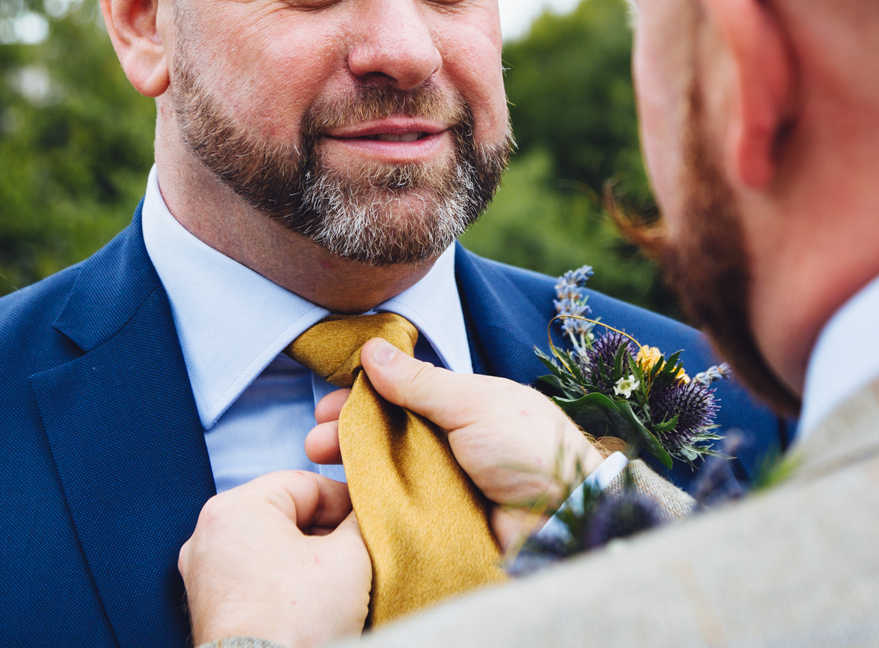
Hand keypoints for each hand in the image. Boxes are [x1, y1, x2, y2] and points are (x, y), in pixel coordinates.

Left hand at [178, 470, 370, 646]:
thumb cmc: (299, 621)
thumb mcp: (349, 555)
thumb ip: (359, 520)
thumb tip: (364, 512)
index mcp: (234, 508)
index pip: (304, 483)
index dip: (345, 498)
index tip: (371, 518)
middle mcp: (208, 537)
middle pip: (285, 517)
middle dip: (327, 534)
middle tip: (362, 552)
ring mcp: (205, 577)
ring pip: (271, 551)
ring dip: (309, 561)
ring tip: (342, 583)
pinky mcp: (212, 611)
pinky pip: (256, 582)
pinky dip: (286, 586)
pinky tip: (316, 606)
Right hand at [305, 341, 603, 550]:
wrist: (566, 516)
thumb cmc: (529, 447)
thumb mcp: (473, 402)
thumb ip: (420, 382)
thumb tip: (373, 350)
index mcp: (461, 412)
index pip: (399, 401)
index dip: (361, 403)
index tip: (324, 408)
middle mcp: (450, 449)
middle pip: (386, 441)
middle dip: (346, 438)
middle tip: (312, 442)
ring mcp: (444, 491)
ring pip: (387, 479)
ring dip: (351, 472)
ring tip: (320, 471)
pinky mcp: (441, 529)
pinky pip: (399, 518)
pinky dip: (372, 511)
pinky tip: (342, 508)